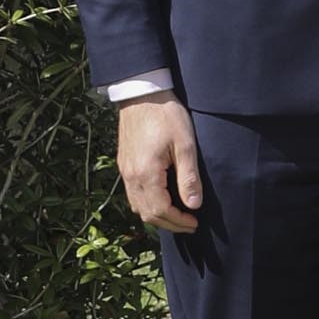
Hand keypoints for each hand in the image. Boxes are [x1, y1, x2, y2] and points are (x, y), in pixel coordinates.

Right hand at [116, 96, 203, 234]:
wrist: (142, 93)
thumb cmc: (166, 115)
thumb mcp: (185, 145)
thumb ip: (188, 177)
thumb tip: (194, 205)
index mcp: (146, 173)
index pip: (160, 210)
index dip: (178, 221)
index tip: (195, 223)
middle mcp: (130, 176)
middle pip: (146, 213)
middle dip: (168, 223)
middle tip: (189, 225)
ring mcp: (124, 170)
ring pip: (137, 206)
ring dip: (157, 215)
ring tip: (178, 215)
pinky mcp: (124, 164)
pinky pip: (133, 194)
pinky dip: (147, 204)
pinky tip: (162, 199)